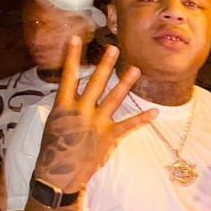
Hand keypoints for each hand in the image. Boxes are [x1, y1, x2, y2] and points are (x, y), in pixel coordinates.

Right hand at [34, 36, 156, 193]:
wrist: (59, 172)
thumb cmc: (55, 147)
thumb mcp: (55, 122)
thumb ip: (68, 106)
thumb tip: (75, 93)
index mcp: (64, 105)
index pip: (68, 75)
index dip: (72, 56)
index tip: (75, 38)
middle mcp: (81, 110)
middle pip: (96, 83)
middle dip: (105, 65)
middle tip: (115, 49)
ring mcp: (97, 123)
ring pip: (114, 99)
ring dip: (126, 83)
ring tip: (136, 69)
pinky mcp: (109, 136)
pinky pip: (129, 125)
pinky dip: (143, 118)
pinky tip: (154, 111)